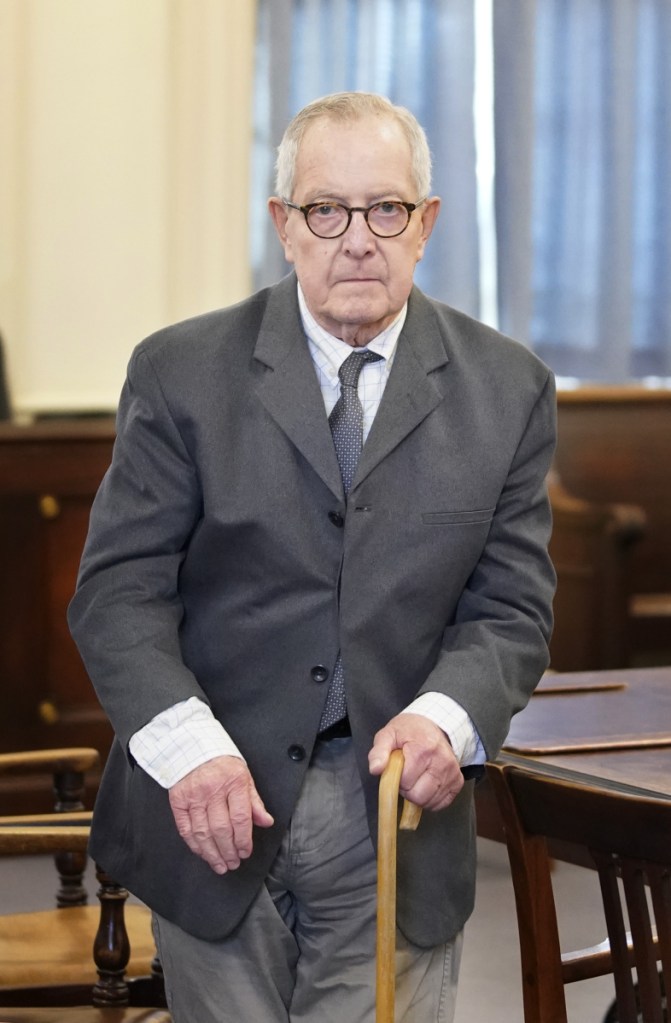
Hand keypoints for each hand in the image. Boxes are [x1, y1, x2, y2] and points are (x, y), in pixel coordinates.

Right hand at [168, 756, 273, 874]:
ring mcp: (194, 796)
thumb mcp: (244, 776)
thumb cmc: (222, 763)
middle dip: (228, 851)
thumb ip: (255, 802)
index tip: (245, 852)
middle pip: (221, 829)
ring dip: (212, 854)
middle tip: (233, 863)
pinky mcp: (178, 801)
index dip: (243, 840)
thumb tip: (266, 822)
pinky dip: (194, 845)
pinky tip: (203, 853)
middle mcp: (213, 790)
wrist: (192, 747)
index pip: (240, 818)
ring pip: (202, 833)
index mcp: (234, 782)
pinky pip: (185, 829)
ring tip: (220, 865)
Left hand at [368, 713, 463, 810]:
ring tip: (416, 778)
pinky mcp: (458, 781)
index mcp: (424, 749)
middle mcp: (442, 761)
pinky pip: (441, 804)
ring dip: (418, 795)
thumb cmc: (408, 731)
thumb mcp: (388, 735)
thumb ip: (379, 752)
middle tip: (406, 775)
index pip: (405, 782)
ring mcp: (452, 772)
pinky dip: (430, 799)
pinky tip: (426, 785)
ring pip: (429, 802)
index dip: (397, 779)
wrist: (432, 726)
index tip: (398, 768)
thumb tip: (375, 769)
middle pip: (418, 796)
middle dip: (407, 790)